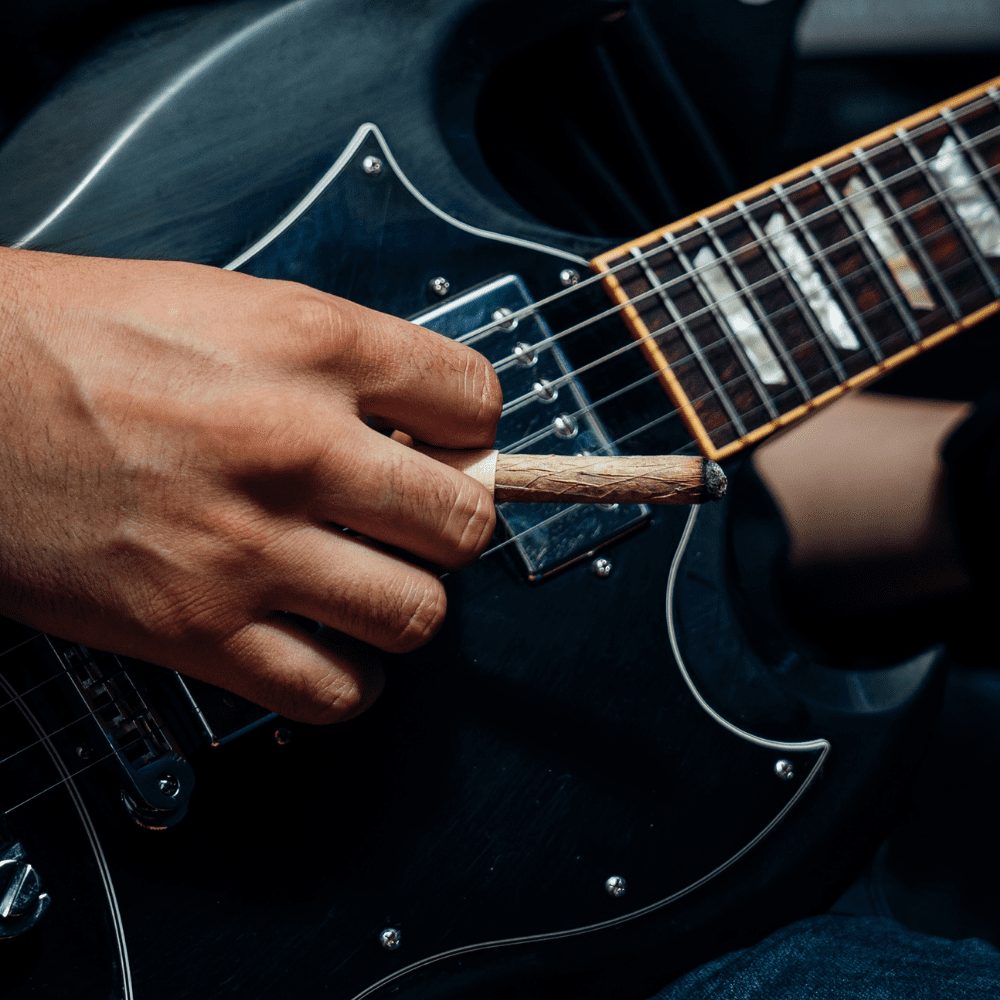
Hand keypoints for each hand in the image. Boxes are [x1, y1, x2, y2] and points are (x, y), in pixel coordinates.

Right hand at [0, 248, 500, 721]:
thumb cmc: (73, 338)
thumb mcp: (227, 305)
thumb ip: (335, 364)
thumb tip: (412, 426)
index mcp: (310, 344)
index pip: (474, 400)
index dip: (474, 429)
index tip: (451, 445)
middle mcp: (295, 445)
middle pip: (465, 521)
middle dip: (451, 525)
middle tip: (413, 522)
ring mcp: (249, 546)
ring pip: (416, 616)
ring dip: (405, 606)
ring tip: (368, 585)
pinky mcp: (195, 630)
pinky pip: (332, 692)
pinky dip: (347, 682)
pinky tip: (325, 648)